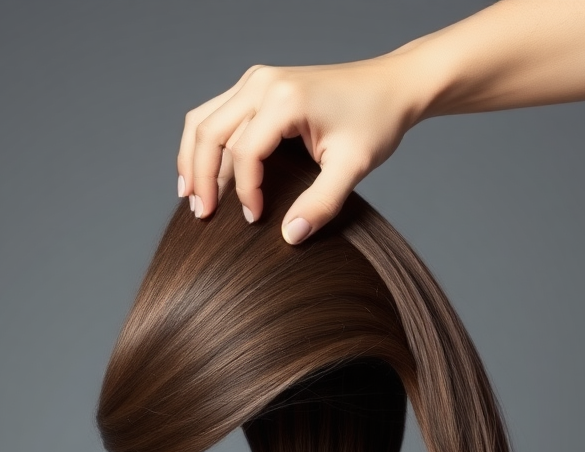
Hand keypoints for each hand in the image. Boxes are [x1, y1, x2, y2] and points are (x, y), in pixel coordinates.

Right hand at [177, 53, 418, 243]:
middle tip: (201, 215)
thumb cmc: (376, 120)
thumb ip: (322, 204)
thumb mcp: (354, 166)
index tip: (255, 219)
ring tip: (192, 198)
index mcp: (285, 99)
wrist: (392, 85)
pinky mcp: (258, 86)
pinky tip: (204, 173)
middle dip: (200, 177)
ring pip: (204, 120)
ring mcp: (256, 81)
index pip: (244, 152)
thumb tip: (290, 237)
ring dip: (192, 159)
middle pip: (209, 132)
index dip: (244, 192)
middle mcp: (263, 83)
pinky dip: (205, 144)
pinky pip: (216, 113)